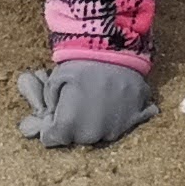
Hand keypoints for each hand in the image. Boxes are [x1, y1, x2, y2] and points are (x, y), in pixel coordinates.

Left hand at [16, 60, 155, 147]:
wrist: (117, 47)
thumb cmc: (81, 62)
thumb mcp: (55, 80)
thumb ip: (49, 102)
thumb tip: (52, 113)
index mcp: (68, 126)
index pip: (52, 138)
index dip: (51, 124)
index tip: (56, 112)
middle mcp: (92, 134)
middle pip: (77, 138)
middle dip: (74, 125)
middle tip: (78, 102)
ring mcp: (116, 129)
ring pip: (101, 133)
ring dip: (97, 121)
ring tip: (98, 98)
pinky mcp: (135, 119)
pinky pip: (124, 125)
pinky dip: (120, 115)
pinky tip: (116, 100)